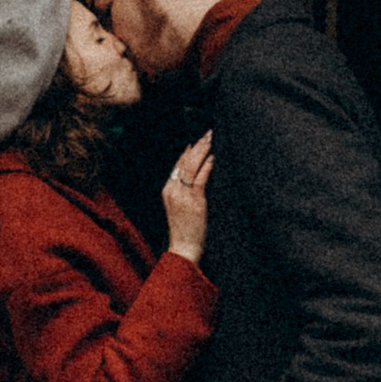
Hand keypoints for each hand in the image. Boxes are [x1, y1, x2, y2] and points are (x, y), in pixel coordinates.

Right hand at [162, 133, 212, 262]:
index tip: (196, 140)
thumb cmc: (185, 229)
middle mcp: (172, 190)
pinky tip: (212, 158)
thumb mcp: (179, 207)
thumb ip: (184, 190)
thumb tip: (195, 175)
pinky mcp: (194, 201)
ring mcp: (183, 195)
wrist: (184, 248)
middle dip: (197, 146)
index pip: (177, 165)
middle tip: (207, 134)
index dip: (187, 151)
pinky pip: (200, 180)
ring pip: (191, 167)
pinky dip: (206, 167)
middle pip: (184, 162)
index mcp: (167, 190)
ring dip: (202, 151)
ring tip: (210, 140)